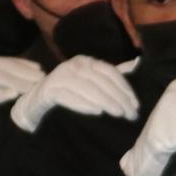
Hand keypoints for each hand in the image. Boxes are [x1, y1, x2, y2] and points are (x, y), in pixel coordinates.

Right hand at [10, 56, 138, 132]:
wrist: (38, 97)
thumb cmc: (70, 89)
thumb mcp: (91, 79)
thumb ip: (111, 73)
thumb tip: (137, 63)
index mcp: (86, 61)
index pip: (110, 72)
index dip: (124, 87)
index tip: (135, 104)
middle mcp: (74, 65)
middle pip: (101, 81)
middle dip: (118, 98)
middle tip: (130, 114)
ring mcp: (60, 76)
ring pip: (87, 88)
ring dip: (105, 101)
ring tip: (118, 113)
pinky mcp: (49, 89)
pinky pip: (69, 97)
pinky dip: (83, 104)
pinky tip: (96, 112)